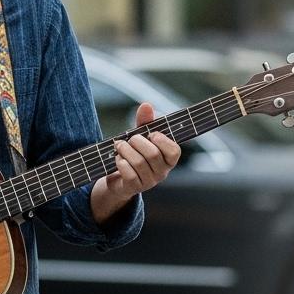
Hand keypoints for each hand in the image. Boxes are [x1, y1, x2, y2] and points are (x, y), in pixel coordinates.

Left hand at [91, 102, 181, 222]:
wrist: (119, 178)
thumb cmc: (135, 153)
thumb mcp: (141, 136)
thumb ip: (145, 121)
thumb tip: (146, 105)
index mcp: (168, 159)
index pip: (174, 151)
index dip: (163, 141)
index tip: (152, 134)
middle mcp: (162, 172)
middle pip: (153, 155)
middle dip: (138, 142)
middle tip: (130, 139)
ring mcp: (149, 182)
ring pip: (139, 163)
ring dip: (126, 150)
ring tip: (119, 146)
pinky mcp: (135, 188)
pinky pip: (129, 174)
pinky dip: (121, 163)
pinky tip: (118, 159)